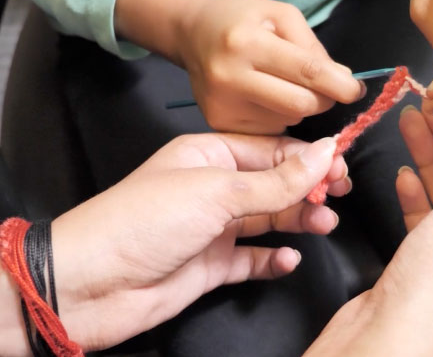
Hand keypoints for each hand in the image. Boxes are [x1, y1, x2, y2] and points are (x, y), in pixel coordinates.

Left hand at [0, 133, 349, 355]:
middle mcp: (213, 188)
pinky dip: (274, 258)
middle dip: (308, 188)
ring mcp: (212, 228)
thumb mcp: (217, 191)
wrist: (90, 284)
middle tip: (338, 196)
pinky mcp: (210, 266)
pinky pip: (253, 259)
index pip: (272, 149)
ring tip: (323, 224)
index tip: (342, 165)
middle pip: (275, 184)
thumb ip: (277, 180)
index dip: (308, 157)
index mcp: (208, 154)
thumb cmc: (142, 222)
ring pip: (270, 220)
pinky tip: (290, 258)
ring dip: (299, 220)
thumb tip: (324, 153)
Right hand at [115, 0, 364, 133]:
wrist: (191, 33)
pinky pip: (270, 128)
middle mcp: (231, 77)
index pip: (306, 71)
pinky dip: (279, 115)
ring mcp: (223, 105)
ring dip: (299, 105)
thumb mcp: (282, 15)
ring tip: (282, 82)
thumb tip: (343, 81)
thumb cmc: (242, 18)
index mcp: (247, 42)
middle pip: (300, 104)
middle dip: (323, 98)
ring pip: (288, 119)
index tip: (357, 91)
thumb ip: (314, 48)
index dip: (338, 85)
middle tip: (325, 86)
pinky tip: (265, 95)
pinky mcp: (220, 123)